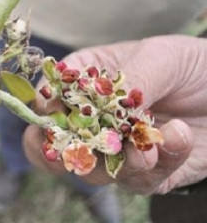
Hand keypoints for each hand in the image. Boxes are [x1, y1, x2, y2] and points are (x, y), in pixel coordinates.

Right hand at [23, 35, 206, 193]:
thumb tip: (105, 106)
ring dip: (116, 162)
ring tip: (145, 149)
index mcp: (84, 82)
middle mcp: (92, 119)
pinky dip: (156, 165)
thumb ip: (131, 79)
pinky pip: (138, 181)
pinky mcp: (145, 175)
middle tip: (81, 148)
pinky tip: (178, 137)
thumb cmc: (193, 65)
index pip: (48, 97)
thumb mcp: (161, 57)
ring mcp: (116, 150)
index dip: (46, 107)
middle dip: (63, 149)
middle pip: (54, 143)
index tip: (57, 110)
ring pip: (92, 171)